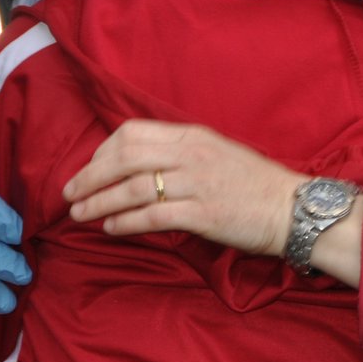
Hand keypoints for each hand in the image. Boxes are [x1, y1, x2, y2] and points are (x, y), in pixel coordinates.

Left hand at [62, 120, 304, 256]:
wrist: (292, 208)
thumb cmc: (254, 184)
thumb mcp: (216, 153)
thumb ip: (180, 154)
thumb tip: (138, 165)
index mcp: (192, 136)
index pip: (132, 133)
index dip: (102, 151)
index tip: (89, 170)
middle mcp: (191, 154)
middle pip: (124, 157)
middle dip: (89, 176)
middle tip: (70, 194)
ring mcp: (198, 183)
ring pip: (132, 188)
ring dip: (99, 202)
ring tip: (80, 215)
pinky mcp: (204, 214)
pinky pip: (152, 216)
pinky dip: (125, 222)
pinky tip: (111, 228)